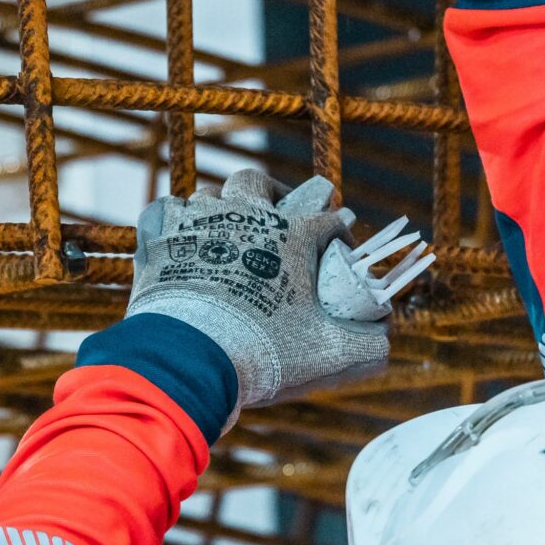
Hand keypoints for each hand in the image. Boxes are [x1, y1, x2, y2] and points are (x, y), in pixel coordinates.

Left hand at [127, 170, 428, 418]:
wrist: (187, 360)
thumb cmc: (262, 355)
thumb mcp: (332, 356)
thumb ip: (369, 344)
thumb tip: (385, 337)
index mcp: (293, 235)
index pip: (327, 221)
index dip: (337, 235)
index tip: (338, 252)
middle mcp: (246, 216)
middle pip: (259, 183)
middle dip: (274, 194)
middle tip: (277, 216)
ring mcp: (198, 223)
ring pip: (209, 194)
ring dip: (221, 208)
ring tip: (227, 231)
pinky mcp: (159, 240)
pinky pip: (164, 214)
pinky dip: (175, 225)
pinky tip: (180, 242)